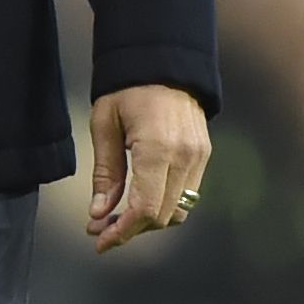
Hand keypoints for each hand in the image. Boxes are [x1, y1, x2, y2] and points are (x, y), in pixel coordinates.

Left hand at [85, 84, 213, 251]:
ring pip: (177, 211)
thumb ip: (105, 173)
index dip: (122, 233)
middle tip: (101, 229)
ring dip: (148, 222)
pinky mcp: (204, 155)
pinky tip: (141, 200)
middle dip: (130, 230)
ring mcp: (199, 157)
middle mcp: (185, 157)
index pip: (144, 209)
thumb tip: (99, 214)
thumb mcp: (104, 125)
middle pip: (161, 216)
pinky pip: (187, 195)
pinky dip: (164, 206)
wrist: (165, 62)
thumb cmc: (127, 89)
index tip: (99, 241)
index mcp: (157, 149)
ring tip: (119, 217)